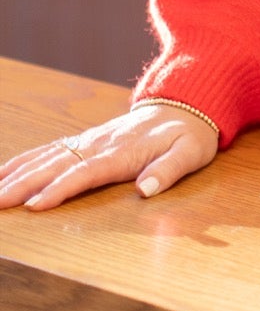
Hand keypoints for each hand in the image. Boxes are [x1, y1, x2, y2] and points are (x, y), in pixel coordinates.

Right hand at [0, 104, 218, 211]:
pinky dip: (25, 160)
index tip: (35, 205)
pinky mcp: (86, 140)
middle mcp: (100, 144)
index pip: (85, 172)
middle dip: (25, 185)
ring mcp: (90, 140)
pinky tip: (5, 172)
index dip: (60, 189)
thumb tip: (146, 189)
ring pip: (48, 157)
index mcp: (123, 152)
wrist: (187, 104)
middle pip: (57, 165)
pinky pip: (50, 149)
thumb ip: (169, 171)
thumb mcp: (190, 153)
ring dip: (19, 174)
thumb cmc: (189, 135)